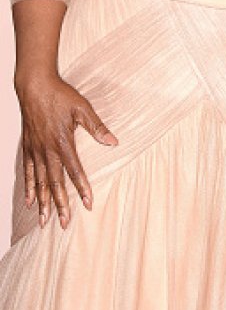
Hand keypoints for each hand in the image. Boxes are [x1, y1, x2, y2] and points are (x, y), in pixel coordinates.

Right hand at [16, 72, 117, 228]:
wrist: (34, 86)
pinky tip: (30, 202)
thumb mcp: (82, 108)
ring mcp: (35, 150)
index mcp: (62, 142)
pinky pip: (27, 172)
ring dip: (43, 202)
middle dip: (60, 204)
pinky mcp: (27, 147)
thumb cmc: (60, 95)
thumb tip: (113, 142)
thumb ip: (97, 127)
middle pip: (54, 183)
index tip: (88, 204)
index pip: (74, 171)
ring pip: (39, 182)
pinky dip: (28, 188)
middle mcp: (47, 150)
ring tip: (44, 221)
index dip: (81, 189)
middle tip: (64, 224)